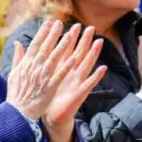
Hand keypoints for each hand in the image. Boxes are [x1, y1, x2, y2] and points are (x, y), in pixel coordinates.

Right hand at [6, 20, 83, 120]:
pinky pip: (60, 74)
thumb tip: (17, 43)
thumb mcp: (14, 73)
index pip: (35, 45)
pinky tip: (74, 58)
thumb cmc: (16, 93)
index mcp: (25, 64)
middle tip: (60, 23)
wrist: (18, 111)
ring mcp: (42, 77)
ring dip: (62, 46)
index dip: (42, 33)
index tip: (49, 23)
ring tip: (70, 35)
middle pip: (45, 48)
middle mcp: (34, 68)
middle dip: (53, 35)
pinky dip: (66, 66)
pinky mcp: (50, 86)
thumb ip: (18, 57)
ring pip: (54, 58)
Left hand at [43, 25, 107, 141]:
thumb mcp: (44, 77)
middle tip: (90, 27)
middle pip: (79, 54)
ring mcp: (77, 83)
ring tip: (100, 42)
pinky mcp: (80, 93)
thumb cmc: (48, 97)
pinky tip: (103, 69)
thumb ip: (42, 63)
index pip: (66, 50)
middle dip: (84, 41)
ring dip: (93, 54)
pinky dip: (96, 77)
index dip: (70, 38)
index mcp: (61, 69)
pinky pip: (89, 84)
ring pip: (86, 65)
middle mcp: (71, 74)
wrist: (52, 117)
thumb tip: (37, 51)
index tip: (72, 25)